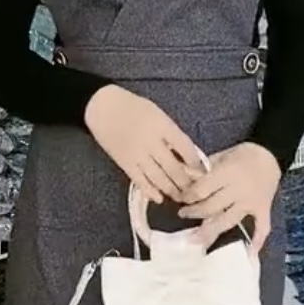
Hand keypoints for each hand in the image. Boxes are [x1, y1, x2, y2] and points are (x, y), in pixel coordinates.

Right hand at [85, 85, 199, 201]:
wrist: (102, 106)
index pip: (185, 147)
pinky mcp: (124, 163)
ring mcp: (137, 154)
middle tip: (194, 191)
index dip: (195, 162)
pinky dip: (150, 191)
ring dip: (171, 190)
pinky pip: (140, 180)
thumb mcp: (157, 113)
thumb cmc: (132, 106)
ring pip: (158, 177)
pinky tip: (159, 198)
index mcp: (162, 125)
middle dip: (186, 182)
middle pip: (174, 167)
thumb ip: (171, 132)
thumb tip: (186, 153)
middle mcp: (151, 141)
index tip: (201, 171)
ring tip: (180, 197)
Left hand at [178, 142, 280, 252]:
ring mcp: (251, 202)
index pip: (202, 189)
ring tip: (197, 241)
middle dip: (195, 213)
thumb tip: (182, 177)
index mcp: (227, 173)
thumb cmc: (242, 154)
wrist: (270, 154)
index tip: (181, 199)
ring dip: (212, 231)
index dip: (189, 196)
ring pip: (229, 220)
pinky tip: (249, 253)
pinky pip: (262, 227)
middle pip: (212, 207)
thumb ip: (202, 169)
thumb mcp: (220, 156)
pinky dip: (257, 241)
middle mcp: (239, 190)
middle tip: (183, 215)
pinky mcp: (263, 209)